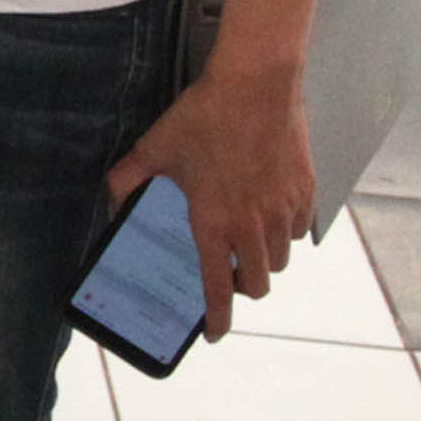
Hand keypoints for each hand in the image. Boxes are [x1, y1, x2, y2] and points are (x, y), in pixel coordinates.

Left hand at [108, 57, 312, 340]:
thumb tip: (113, 201)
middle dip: (241, 288)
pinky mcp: (307, 192)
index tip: (213, 334)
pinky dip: (284, 232)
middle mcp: (254, 225)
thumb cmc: (202, 118)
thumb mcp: (153, 148)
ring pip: (280, 259)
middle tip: (225, 274)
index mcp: (214, 221)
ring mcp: (284, 210)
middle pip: (258, 283)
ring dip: (262, 259)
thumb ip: (127, 180)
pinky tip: (267, 211)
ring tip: (243, 240)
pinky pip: (298, 229)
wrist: (256, 85)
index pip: (218, 287)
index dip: (217, 318)